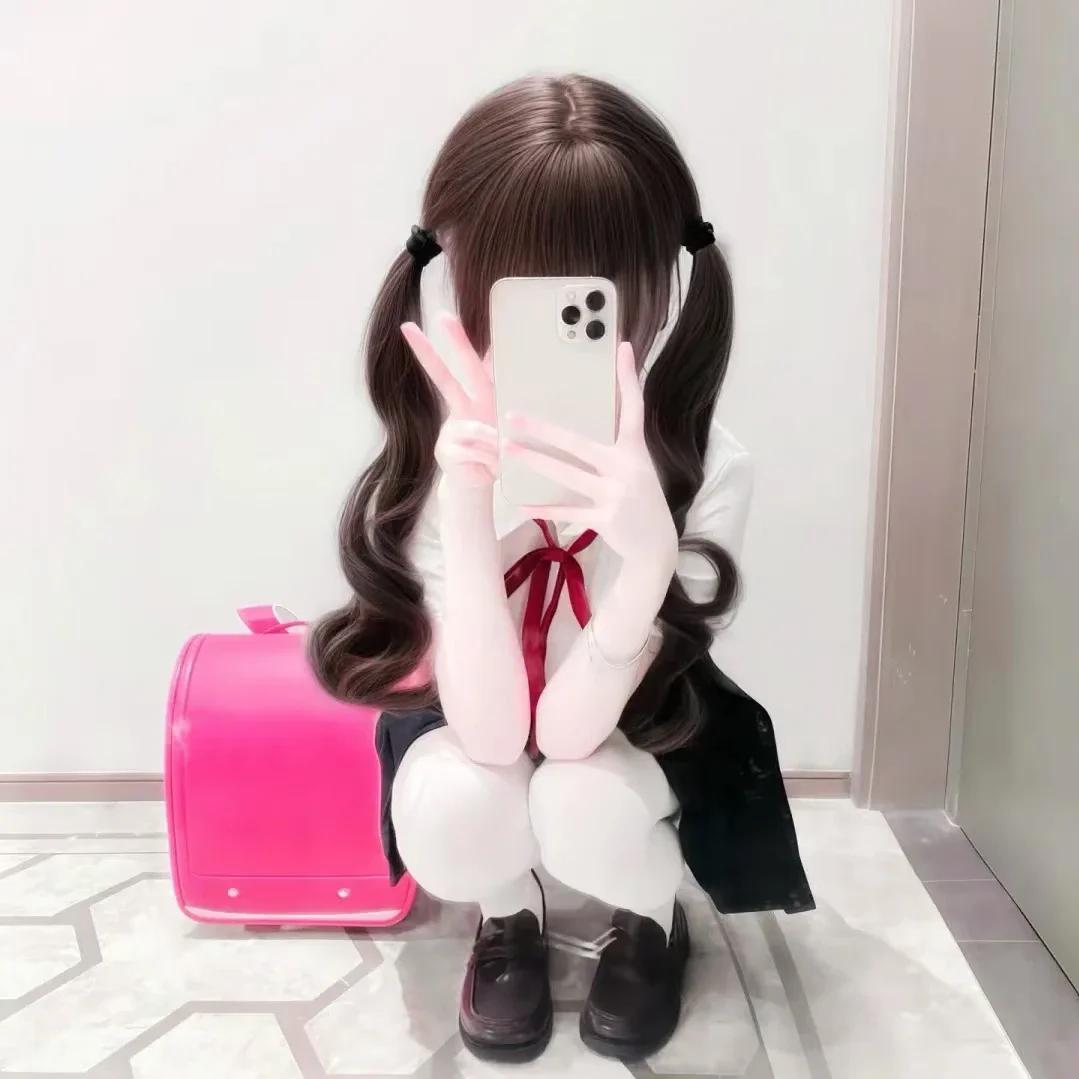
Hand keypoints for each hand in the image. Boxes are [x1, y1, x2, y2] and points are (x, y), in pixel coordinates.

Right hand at [401, 313, 496, 492]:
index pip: (470, 364)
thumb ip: (510, 401)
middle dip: (434, 350)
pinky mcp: (446, 451)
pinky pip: (478, 452)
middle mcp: (460, 408)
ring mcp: (450, 430)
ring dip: (496, 445)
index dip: (459, 341)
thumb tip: (520, 374)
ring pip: (475, 429)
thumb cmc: (496, 449)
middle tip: (436, 319)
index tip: (446, 317)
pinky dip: (493, 462)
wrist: (478, 483)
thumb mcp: (509, 427)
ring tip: (505, 456)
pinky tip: (494, 468)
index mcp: (478, 397)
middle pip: (445, 377)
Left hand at [503, 342, 677, 571]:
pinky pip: (567, 511)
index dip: (628, 378)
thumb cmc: (638, 500)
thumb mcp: (636, 466)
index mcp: (634, 450)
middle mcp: (626, 468)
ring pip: (567, 474)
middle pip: (579, 443)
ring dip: (535, 462)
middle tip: (512, 417)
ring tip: (509, 452)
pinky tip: (522, 503)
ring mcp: (616, 494)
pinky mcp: (606, 519)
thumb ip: (617, 443)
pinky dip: (544, 509)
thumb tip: (588, 423)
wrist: (655, 546)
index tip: (623, 348)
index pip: (633, 407)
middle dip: (543, 429)